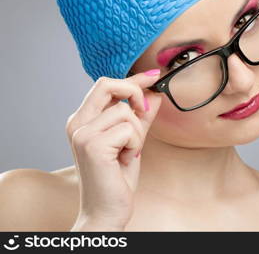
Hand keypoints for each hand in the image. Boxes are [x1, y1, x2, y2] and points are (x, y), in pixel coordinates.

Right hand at [65, 69, 161, 229]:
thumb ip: (141, 117)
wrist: (106, 210)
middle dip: (134, 91)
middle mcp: (77, 123)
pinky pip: (129, 128)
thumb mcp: (132, 140)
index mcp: (82, 120)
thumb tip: (154, 93)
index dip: (132, 78)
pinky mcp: (92, 145)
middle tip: (144, 113)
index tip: (153, 76)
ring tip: (129, 152)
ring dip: (137, 132)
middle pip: (107, 84)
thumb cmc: (117, 177)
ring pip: (125, 110)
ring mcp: (82, 133)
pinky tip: (126, 159)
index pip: (105, 86)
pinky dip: (136, 144)